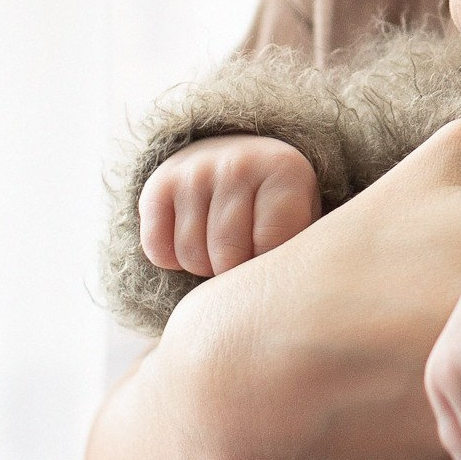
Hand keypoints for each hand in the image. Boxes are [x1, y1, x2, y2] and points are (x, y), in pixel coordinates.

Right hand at [139, 135, 321, 276]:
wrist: (238, 161)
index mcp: (284, 170)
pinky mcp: (160, 185)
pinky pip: (158, 249)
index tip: (272, 256)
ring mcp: (195, 172)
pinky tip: (193, 244)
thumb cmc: (276, 209)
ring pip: (191, 256)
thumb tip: (279, 298)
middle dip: (234, 272)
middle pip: (227, 255)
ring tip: (221, 252)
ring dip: (204, 267)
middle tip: (243, 260)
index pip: (271, 245)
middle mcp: (238, 164)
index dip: (268, 265)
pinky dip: (171, 259)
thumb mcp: (302, 221)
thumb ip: (300, 253)